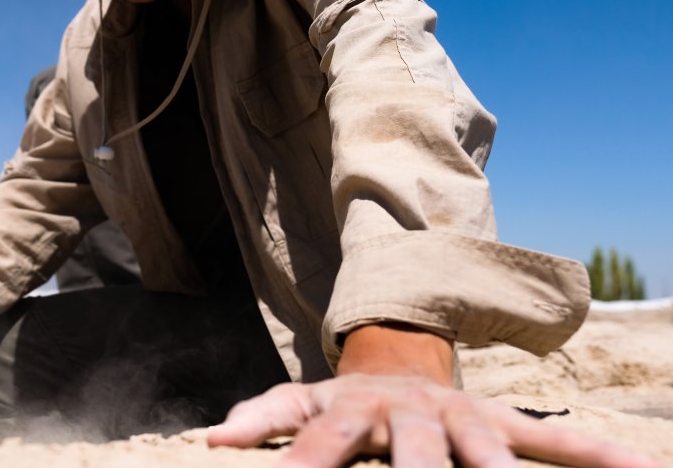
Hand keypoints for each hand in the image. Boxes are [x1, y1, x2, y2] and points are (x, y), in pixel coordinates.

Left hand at [206, 375, 657, 466]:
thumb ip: (259, 417)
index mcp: (354, 412)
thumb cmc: (340, 399)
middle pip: (423, 457)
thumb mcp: (296, 401)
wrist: (397, 355)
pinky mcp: (502, 426)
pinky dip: (603, 460)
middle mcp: (414, 415)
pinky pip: (558, 446)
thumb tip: (210, 438)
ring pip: (493, 456)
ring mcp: (464, 421)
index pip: (325, 448)